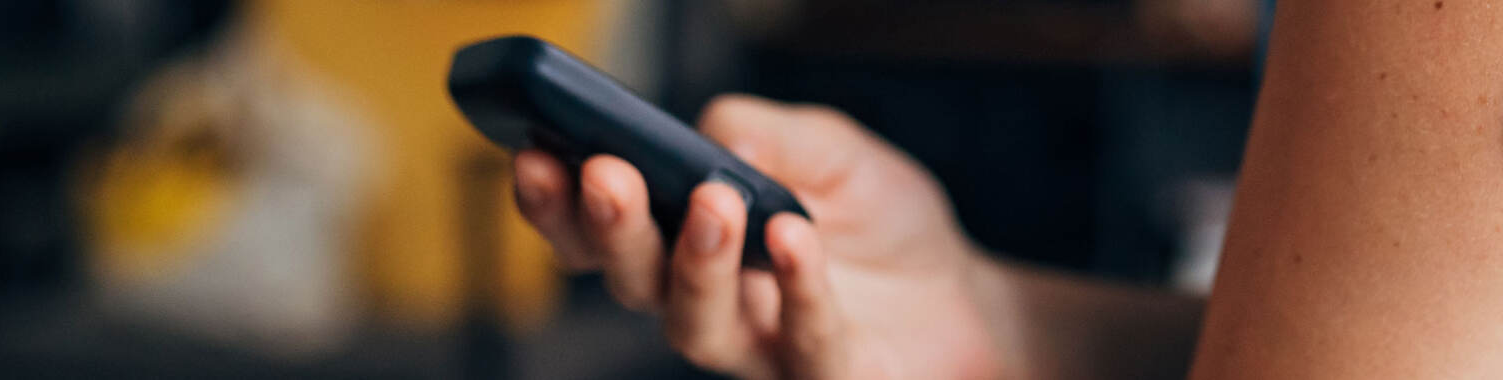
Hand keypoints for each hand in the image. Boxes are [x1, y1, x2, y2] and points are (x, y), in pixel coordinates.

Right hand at [512, 94, 1007, 378]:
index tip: (534, 153)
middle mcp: (707, 301)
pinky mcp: (825, 375)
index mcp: (684, 240)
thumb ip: (764, 132)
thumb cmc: (882, 225)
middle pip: (631, 281)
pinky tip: (795, 239)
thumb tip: (715, 137)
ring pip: (696, 327)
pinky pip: (803, 343)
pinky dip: (798, 288)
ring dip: (694, 263)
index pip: (598, 230)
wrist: (969, 294)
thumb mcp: (829, 148)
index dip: (557, 201)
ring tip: (712, 201)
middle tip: (608, 175)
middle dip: (610, 229)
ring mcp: (762, 348)